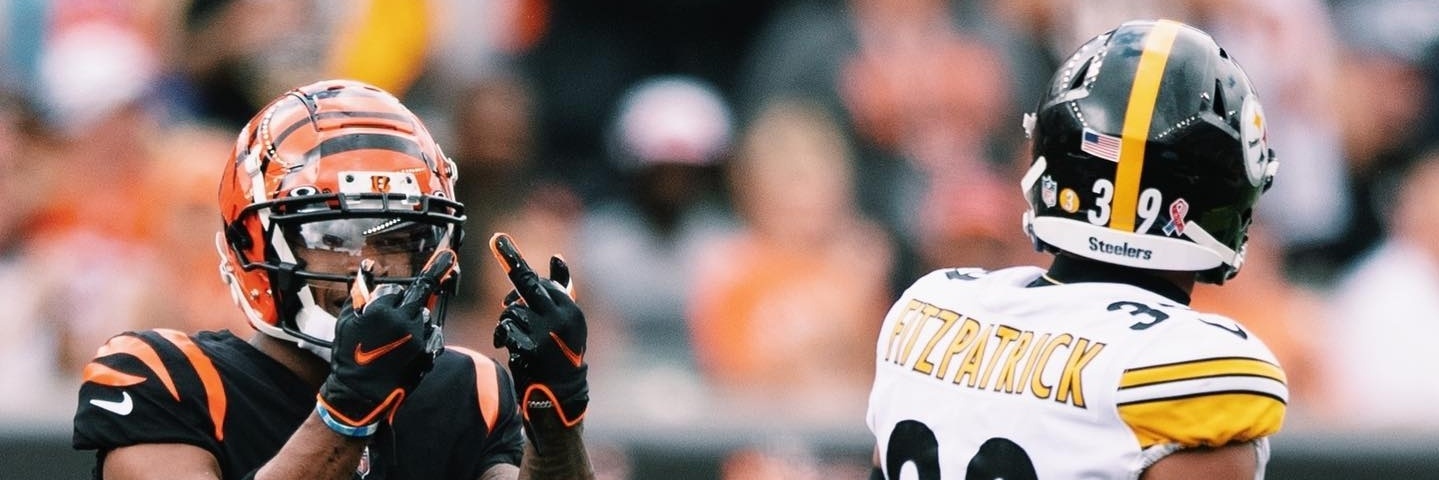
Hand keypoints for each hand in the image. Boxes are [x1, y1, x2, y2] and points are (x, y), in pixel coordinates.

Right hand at [316, 249, 454, 436]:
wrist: (359, 394)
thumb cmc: (349, 357)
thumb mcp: (347, 321)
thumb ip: (359, 291)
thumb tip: (368, 265)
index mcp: (381, 311)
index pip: (394, 290)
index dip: (388, 296)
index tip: (387, 299)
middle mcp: (404, 321)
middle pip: (420, 294)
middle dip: (427, 283)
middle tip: (449, 256)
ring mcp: (419, 338)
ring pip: (424, 316)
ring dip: (415, 320)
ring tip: (397, 338)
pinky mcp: (428, 354)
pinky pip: (434, 335)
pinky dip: (425, 336)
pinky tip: (410, 347)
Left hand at [489, 233, 587, 445]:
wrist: (560, 394)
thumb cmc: (560, 353)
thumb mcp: (567, 321)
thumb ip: (561, 291)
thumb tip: (557, 257)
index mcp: (570, 309)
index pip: (542, 282)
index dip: (517, 265)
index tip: (498, 238)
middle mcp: (561, 317)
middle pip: (526, 285)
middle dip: (511, 271)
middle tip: (500, 254)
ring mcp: (547, 333)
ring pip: (511, 310)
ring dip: (506, 321)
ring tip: (514, 336)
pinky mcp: (532, 348)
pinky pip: (505, 329)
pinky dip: (502, 336)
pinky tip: (509, 346)